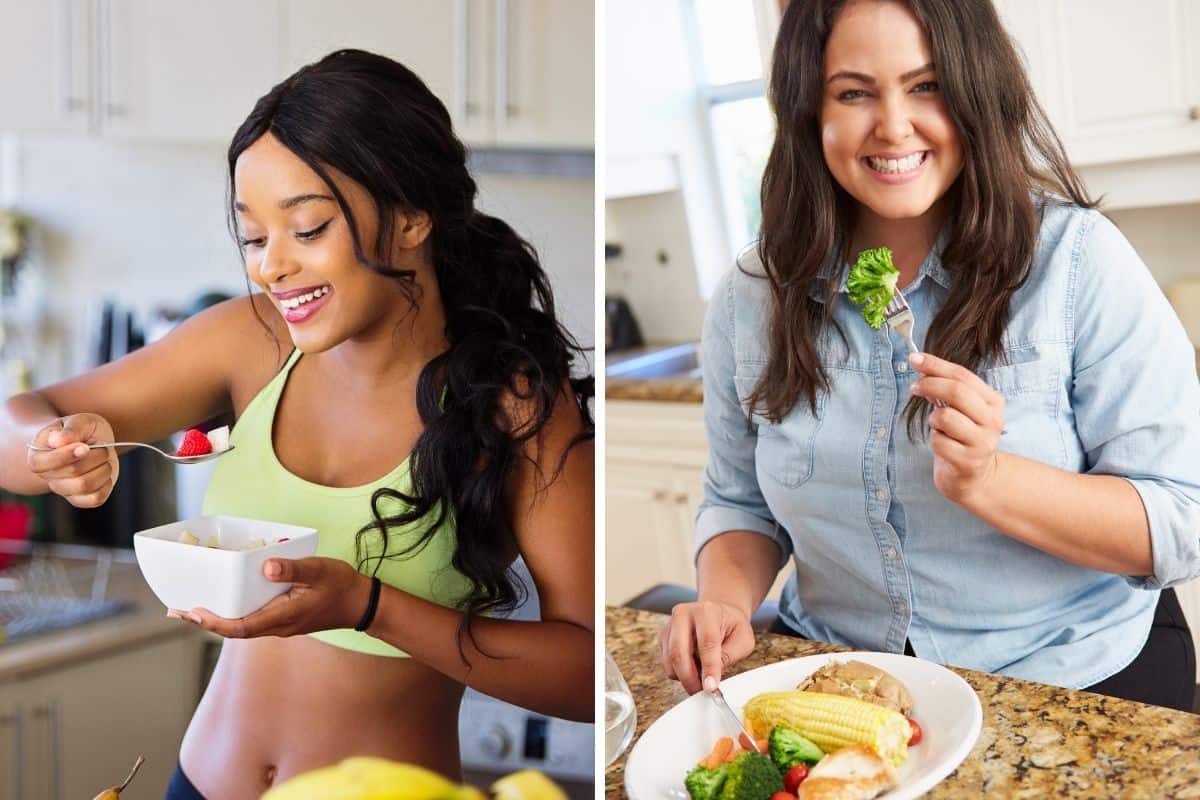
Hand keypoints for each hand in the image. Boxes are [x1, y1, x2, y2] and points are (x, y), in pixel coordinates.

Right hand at [26, 414, 119, 507]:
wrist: (91, 442)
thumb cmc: (81, 431)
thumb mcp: (79, 421)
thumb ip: (71, 429)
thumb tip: (59, 441)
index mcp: (38, 457)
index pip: (44, 464)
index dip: (67, 455)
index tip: (85, 446)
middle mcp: (48, 477)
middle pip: (73, 473)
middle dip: (95, 456)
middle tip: (101, 446)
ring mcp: (64, 490)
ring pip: (85, 486)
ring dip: (103, 468)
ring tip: (103, 458)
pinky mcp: (82, 499)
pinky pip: (95, 499)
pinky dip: (107, 483)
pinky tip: (104, 471)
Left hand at [169, 557, 372, 638]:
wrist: (360, 604)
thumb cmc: (340, 586)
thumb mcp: (320, 571)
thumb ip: (293, 569)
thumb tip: (266, 566)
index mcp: (283, 617)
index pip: (240, 627)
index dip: (214, 622)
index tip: (193, 612)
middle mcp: (277, 626)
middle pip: (233, 630)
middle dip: (204, 621)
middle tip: (177, 610)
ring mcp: (280, 625)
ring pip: (240, 626)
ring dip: (215, 619)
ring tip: (191, 607)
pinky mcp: (283, 619)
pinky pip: (251, 620)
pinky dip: (232, 613)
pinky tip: (225, 601)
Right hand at [659, 600, 754, 693]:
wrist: (720, 614)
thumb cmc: (732, 626)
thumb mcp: (743, 640)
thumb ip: (728, 657)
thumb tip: (711, 679)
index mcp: (707, 611)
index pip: (706, 642)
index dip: (709, 667)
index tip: (711, 687)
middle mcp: (683, 614)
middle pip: (679, 652)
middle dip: (689, 678)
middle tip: (701, 691)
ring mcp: (670, 625)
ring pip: (669, 660)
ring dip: (684, 676)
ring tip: (701, 678)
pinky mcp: (664, 636)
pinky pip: (666, 662)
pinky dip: (678, 672)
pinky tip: (693, 669)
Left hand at [908, 352, 1004, 504]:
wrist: (975, 477)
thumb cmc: (963, 437)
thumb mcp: (961, 410)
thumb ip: (946, 388)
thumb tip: (921, 364)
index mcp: (993, 402)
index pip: (963, 376)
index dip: (936, 365)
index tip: (914, 358)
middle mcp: (992, 421)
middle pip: (957, 392)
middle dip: (930, 385)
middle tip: (914, 387)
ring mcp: (982, 442)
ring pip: (945, 416)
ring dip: (933, 419)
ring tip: (939, 428)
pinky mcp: (968, 462)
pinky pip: (939, 442)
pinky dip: (934, 441)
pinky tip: (943, 446)